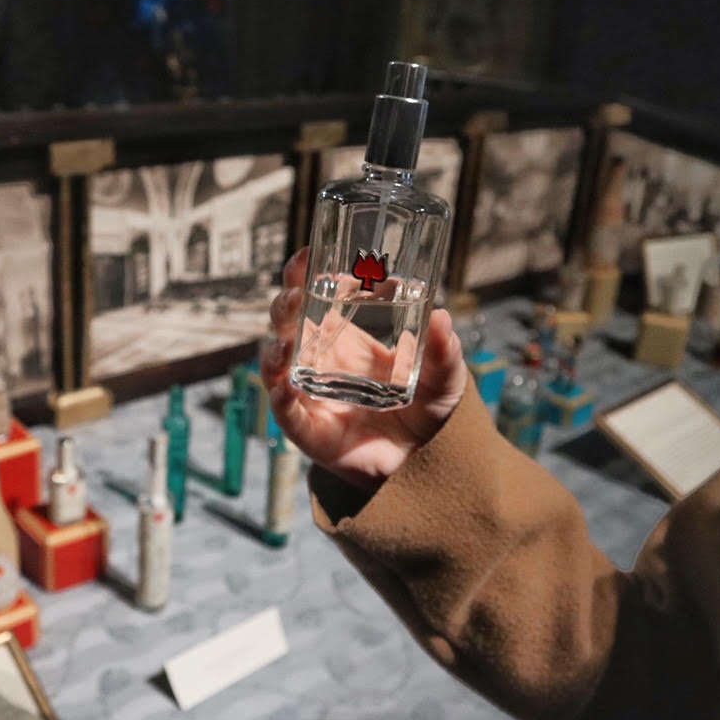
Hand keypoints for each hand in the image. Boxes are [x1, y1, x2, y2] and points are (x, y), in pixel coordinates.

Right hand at [261, 247, 467, 491]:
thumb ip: (443, 350)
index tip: (308, 255)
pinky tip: (284, 386)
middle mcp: (320, 360)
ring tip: (285, 344)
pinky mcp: (309, 430)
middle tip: (297, 294)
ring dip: (274, 350)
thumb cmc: (430, 410)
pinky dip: (280, 399)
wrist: (426, 464)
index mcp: (345, 335)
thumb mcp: (445, 376)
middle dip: (285, 305)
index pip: (314, 295)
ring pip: (276, 365)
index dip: (303, 273)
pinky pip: (286, 412)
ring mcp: (310, 394)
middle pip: (287, 323)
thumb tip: (441, 317)